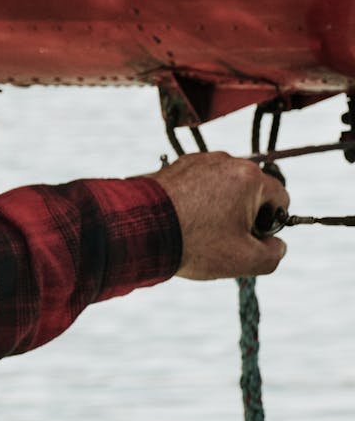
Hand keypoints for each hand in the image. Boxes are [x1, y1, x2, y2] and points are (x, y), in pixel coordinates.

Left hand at [151, 149, 287, 279]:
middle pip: (252, 191)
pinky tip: (184, 220)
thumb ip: (273, 255)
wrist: (139, 230)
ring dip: (220, 208)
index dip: (272, 223)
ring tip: (200, 231)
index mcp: (250, 178)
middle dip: (245, 215)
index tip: (251, 238)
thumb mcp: (245, 260)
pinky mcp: (177, 166)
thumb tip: (276, 246)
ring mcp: (199, 161)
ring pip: (224, 187)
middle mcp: (226, 161)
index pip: (281, 197)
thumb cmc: (194, 243)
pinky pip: (199, 184)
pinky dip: (197, 201)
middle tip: (224, 239)